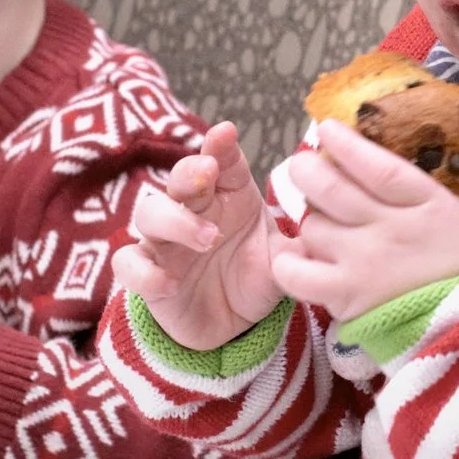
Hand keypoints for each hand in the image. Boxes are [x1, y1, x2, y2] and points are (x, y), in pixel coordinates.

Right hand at [112, 122, 280, 351]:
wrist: (232, 326)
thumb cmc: (255, 276)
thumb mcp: (282, 261)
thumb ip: (301, 245)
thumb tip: (328, 232)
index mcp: (229, 196)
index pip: (221, 161)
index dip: (220, 146)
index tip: (225, 133)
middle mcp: (193, 210)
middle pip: (180, 179)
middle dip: (191, 172)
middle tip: (207, 175)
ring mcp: (165, 241)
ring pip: (150, 214)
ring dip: (174, 221)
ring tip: (207, 239)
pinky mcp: (148, 275)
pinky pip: (130, 264)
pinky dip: (144, 271)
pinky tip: (167, 283)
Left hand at [271, 121, 458, 324]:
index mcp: (425, 203)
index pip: (375, 164)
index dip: (346, 143)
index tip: (326, 129)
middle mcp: (388, 228)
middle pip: (330, 188)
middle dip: (307, 169)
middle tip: (302, 165)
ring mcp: (363, 262)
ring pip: (312, 226)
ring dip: (308, 219)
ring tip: (315, 220)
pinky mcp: (346, 296)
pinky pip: (298, 273)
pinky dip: (288, 263)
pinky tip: (292, 257)